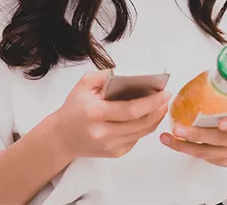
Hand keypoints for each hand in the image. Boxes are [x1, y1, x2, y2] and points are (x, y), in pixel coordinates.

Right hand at [50, 71, 170, 158]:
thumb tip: (130, 73)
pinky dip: (145, 128)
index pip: (131, 110)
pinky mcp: (115, 153)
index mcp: (95, 113)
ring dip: (155, 119)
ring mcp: (110, 146)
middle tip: (166, 98)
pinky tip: (148, 117)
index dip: (151, 102)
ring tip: (161, 106)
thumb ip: (106, 75)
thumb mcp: (84, 85)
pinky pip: (136, 139)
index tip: (164, 93)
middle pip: (141, 123)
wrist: (60, 138)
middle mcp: (103, 132)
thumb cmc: (73, 109)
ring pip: (142, 133)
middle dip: (158, 110)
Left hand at [159, 112, 226, 166]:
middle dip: (197, 135)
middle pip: (221, 139)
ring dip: (185, 146)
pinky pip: (204, 158)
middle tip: (179, 129)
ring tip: (169, 137)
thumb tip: (209, 73)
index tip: (221, 124)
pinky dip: (187, 150)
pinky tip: (174, 143)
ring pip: (208, 152)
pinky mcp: (224, 161)